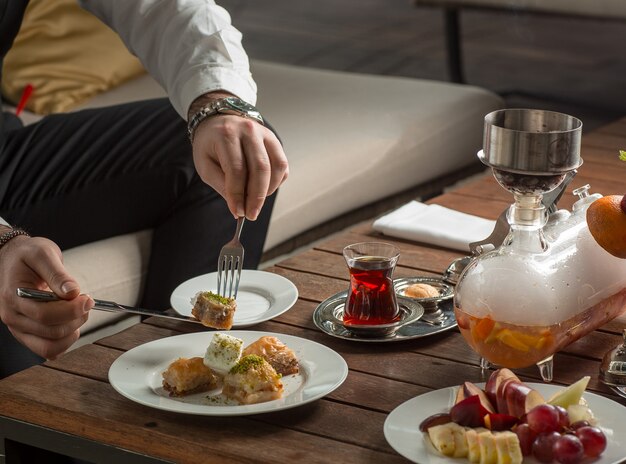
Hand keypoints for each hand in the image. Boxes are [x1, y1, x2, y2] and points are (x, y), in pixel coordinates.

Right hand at [0, 233, 92, 359]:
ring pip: (50, 347)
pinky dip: (65, 341)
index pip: (45, 315)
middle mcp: (12, 316)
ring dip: (72, 332)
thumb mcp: (43, 254)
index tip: (87, 298)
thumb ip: (58, 274)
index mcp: (13, 296)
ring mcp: (18, 328)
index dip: (72, 310)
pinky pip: (48, 349)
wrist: (13, 258)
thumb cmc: (27, 255)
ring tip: (78, 312)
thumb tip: (73, 292)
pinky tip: (71, 323)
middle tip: (86, 301)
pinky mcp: (27, 334)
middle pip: (51, 332)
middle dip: (76, 318)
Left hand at [189, 99, 288, 219]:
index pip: (236, 169)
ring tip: (256, 201)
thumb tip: (238, 206)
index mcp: (226, 135)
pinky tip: (264, 188)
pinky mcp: (274, 140)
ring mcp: (265, 134)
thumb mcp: (205, 165)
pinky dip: (276, 182)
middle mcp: (249, 131)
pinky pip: (282, 165)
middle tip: (251, 214)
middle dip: (257, 197)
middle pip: (260, 168)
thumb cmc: (210, 145)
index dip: (238, 194)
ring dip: (268, 190)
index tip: (238, 212)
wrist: (220, 120)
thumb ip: (221, 184)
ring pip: (276, 167)